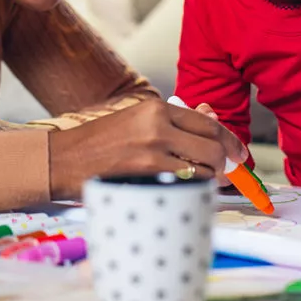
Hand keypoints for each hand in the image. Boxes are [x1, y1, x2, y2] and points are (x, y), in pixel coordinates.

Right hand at [47, 99, 247, 199]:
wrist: (62, 160)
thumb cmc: (99, 143)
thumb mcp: (136, 121)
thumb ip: (173, 122)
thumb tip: (211, 116)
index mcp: (155, 109)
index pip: (207, 123)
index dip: (229, 141)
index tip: (238, 154)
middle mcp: (157, 127)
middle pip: (212, 147)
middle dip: (224, 164)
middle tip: (225, 174)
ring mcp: (152, 153)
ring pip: (203, 170)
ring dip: (208, 180)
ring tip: (197, 183)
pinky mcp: (146, 177)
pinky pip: (186, 186)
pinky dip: (191, 191)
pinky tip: (181, 192)